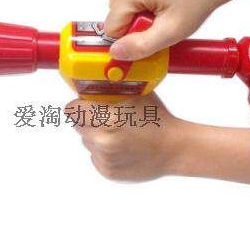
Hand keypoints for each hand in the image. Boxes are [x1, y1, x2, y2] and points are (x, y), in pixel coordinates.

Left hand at [67, 92, 249, 183]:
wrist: (176, 149)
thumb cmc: (158, 118)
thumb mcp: (137, 93)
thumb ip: (113, 87)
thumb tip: (92, 77)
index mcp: (108, 119)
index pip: (72, 110)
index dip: (79, 104)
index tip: (86, 103)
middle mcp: (103, 141)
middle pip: (78, 125)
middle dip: (89, 119)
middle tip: (107, 117)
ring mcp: (105, 159)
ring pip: (87, 142)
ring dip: (97, 136)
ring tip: (120, 133)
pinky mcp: (108, 172)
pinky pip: (96, 157)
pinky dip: (104, 152)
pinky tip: (123, 147)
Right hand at [104, 0, 221, 60]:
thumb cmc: (195, 2)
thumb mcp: (170, 32)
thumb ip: (141, 46)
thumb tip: (115, 52)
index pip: (112, 27)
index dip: (131, 36)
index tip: (151, 32)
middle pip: (115, 17)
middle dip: (134, 25)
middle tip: (159, 21)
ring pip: (119, 9)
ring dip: (136, 16)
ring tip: (159, 11)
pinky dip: (137, 6)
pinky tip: (155, 4)